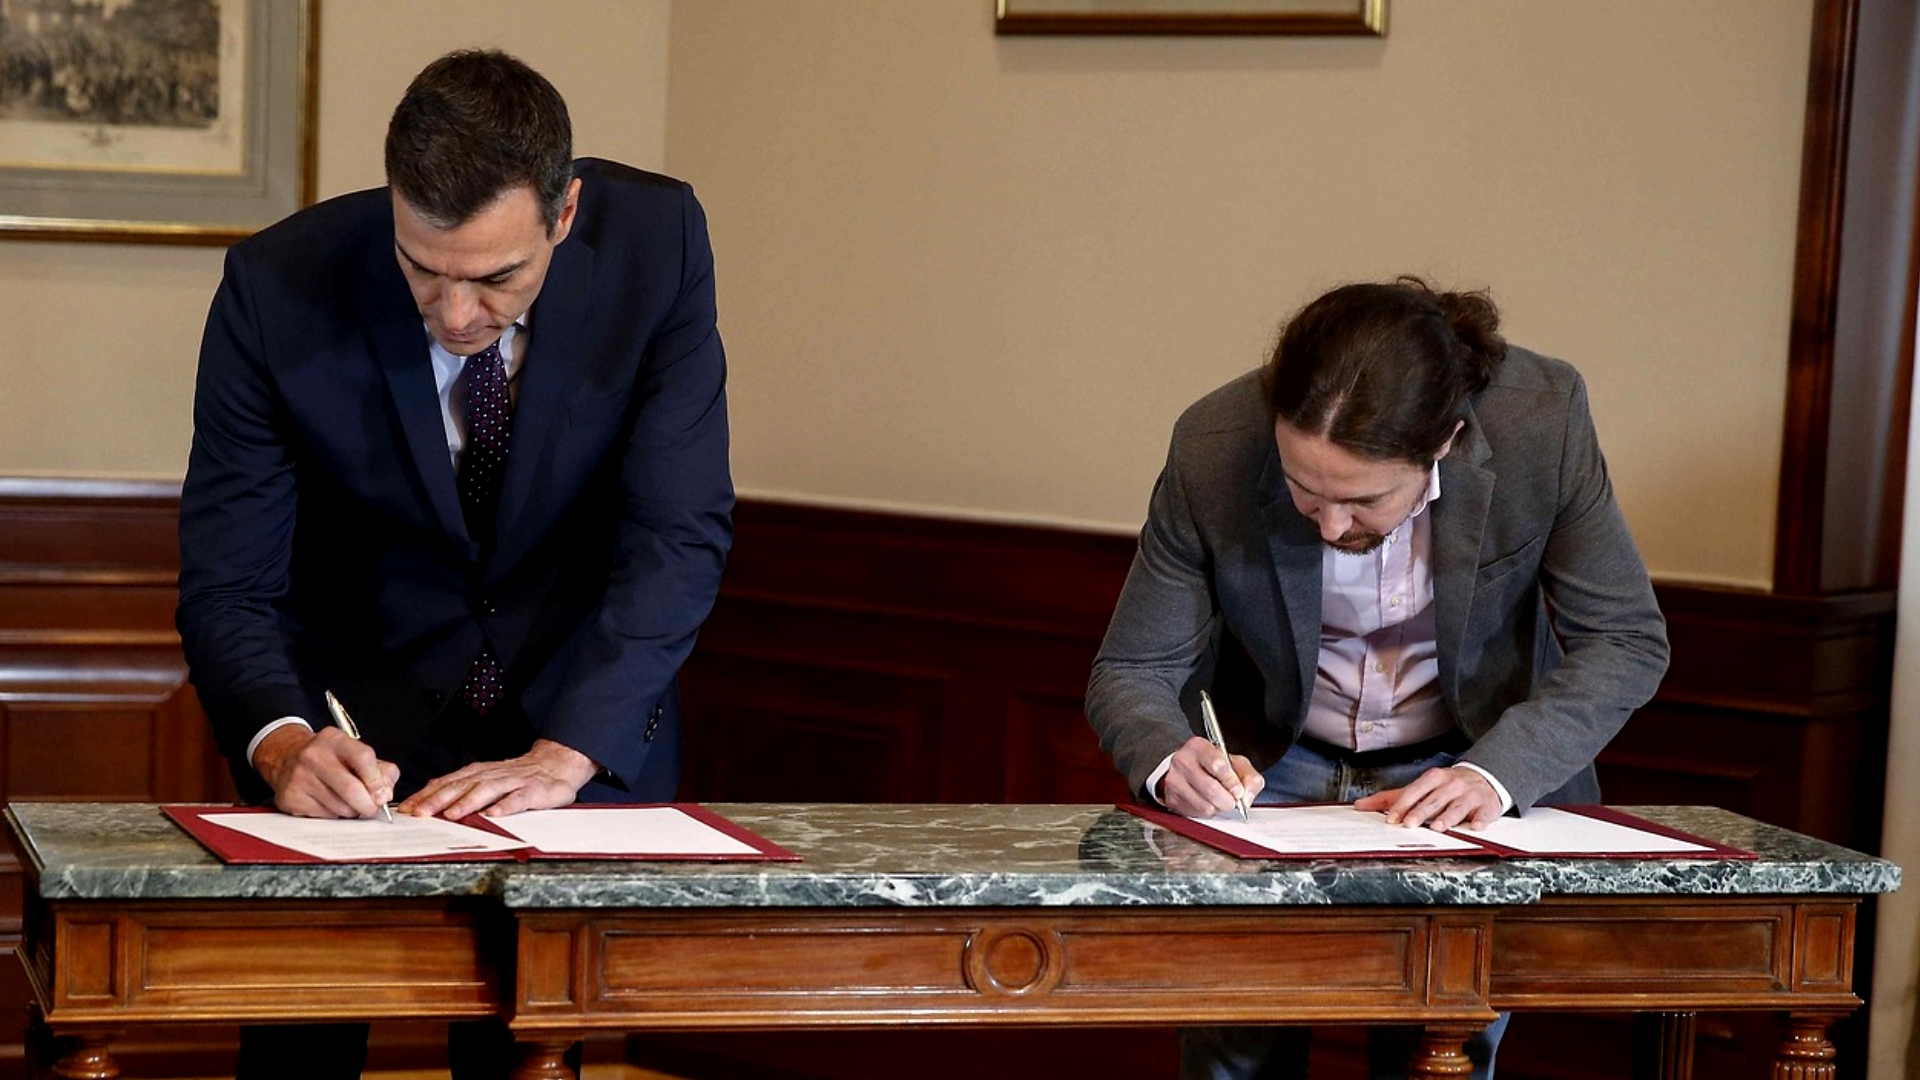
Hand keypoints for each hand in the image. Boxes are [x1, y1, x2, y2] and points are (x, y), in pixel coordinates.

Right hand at [255, 725, 398, 819]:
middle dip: (368, 805)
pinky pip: (324, 816)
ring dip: (352, 811)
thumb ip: (381, 771)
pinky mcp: (291, 798)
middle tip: (372, 808)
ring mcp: (299, 777)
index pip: (363, 757)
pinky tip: (329, 803)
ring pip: (339, 807)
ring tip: (348, 802)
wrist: (287, 759)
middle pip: (351, 788)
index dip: (377, 780)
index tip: (382, 795)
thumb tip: (385, 794)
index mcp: (334, 739)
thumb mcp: (356, 754)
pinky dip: (334, 815)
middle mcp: (313, 756)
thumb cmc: (330, 759)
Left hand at [397, 738, 599, 818]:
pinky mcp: (533, 791)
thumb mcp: (486, 778)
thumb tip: (429, 794)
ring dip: (468, 802)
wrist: (556, 765)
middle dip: (439, 799)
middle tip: (420, 813)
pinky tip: (494, 815)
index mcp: (478, 773)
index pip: (446, 783)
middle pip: (461, 786)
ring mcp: (512, 782)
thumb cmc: (517, 777)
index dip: (426, 795)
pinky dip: (506, 806)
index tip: (406, 808)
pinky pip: (518, 799)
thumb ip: (461, 785)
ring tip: (452, 814)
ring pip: (486, 790)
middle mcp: (491, 775)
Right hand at [1157, 735, 1263, 817]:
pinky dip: (1207, 812)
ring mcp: (1174, 780)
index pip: (1217, 765)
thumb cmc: (1213, 765)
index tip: (1238, 791)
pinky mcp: (1172, 798)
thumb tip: (1246, 798)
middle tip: (1232, 801)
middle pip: (1210, 788)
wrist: (1186, 769)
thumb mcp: (1235, 763)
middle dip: (1228, 800)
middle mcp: (1183, 761)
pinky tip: (1207, 802)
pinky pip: (1196, 813)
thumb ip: (1249, 777)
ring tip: (1219, 800)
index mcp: (1199, 747)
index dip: (1232, 782)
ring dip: (1218, 808)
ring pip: (1204, 805)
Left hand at [1353, 766, 1500, 830]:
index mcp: (1434, 778)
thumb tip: (1361, 805)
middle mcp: (1451, 785)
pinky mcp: (1487, 806)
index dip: (1403, 805)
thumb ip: (1393, 797)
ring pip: (1457, 807)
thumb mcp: (1421, 786)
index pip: (1415, 791)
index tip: (1391, 818)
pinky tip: (1475, 827)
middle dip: (1421, 812)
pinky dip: (1480, 820)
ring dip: (1448, 817)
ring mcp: (1470, 795)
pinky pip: (1484, 814)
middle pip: (1434, 800)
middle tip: (1409, 824)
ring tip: (1438, 827)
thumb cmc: (1447, 786)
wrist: (1485, 778)